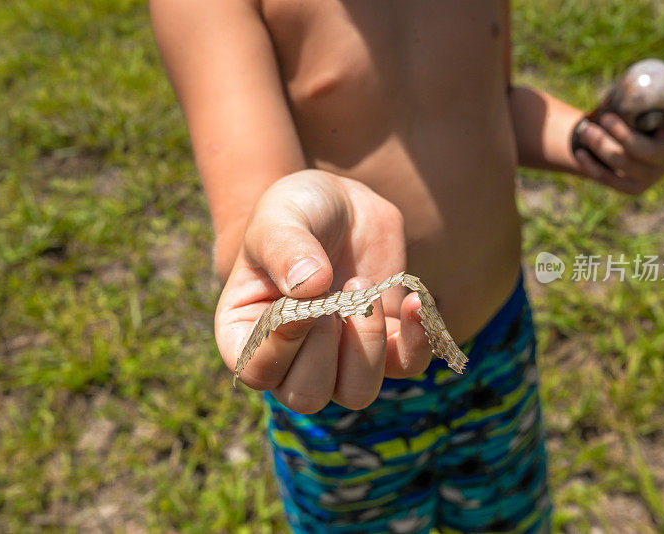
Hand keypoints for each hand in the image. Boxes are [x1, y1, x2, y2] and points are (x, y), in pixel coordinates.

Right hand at [215, 170, 430, 412]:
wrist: (341, 204)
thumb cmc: (296, 210)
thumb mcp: (279, 217)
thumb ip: (285, 248)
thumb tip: (309, 286)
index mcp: (247, 333)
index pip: (257, 371)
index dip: (282, 346)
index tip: (306, 305)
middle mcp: (290, 358)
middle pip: (307, 396)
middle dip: (327, 349)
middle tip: (334, 294)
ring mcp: (339, 357)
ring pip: (357, 393)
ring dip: (367, 347)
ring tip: (362, 289)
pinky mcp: (385, 344)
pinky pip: (407, 365)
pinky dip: (417, 340)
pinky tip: (414, 301)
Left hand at [575, 93, 663, 194]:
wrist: (610, 147)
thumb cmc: (625, 118)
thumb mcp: (633, 105)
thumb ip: (634, 96)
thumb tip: (627, 78)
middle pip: (649, 151)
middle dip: (624, 135)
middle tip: (605, 118)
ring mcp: (651, 175)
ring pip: (624, 163)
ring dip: (601, 145)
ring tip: (585, 130)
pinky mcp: (632, 188)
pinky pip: (609, 178)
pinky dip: (592, 165)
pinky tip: (580, 153)